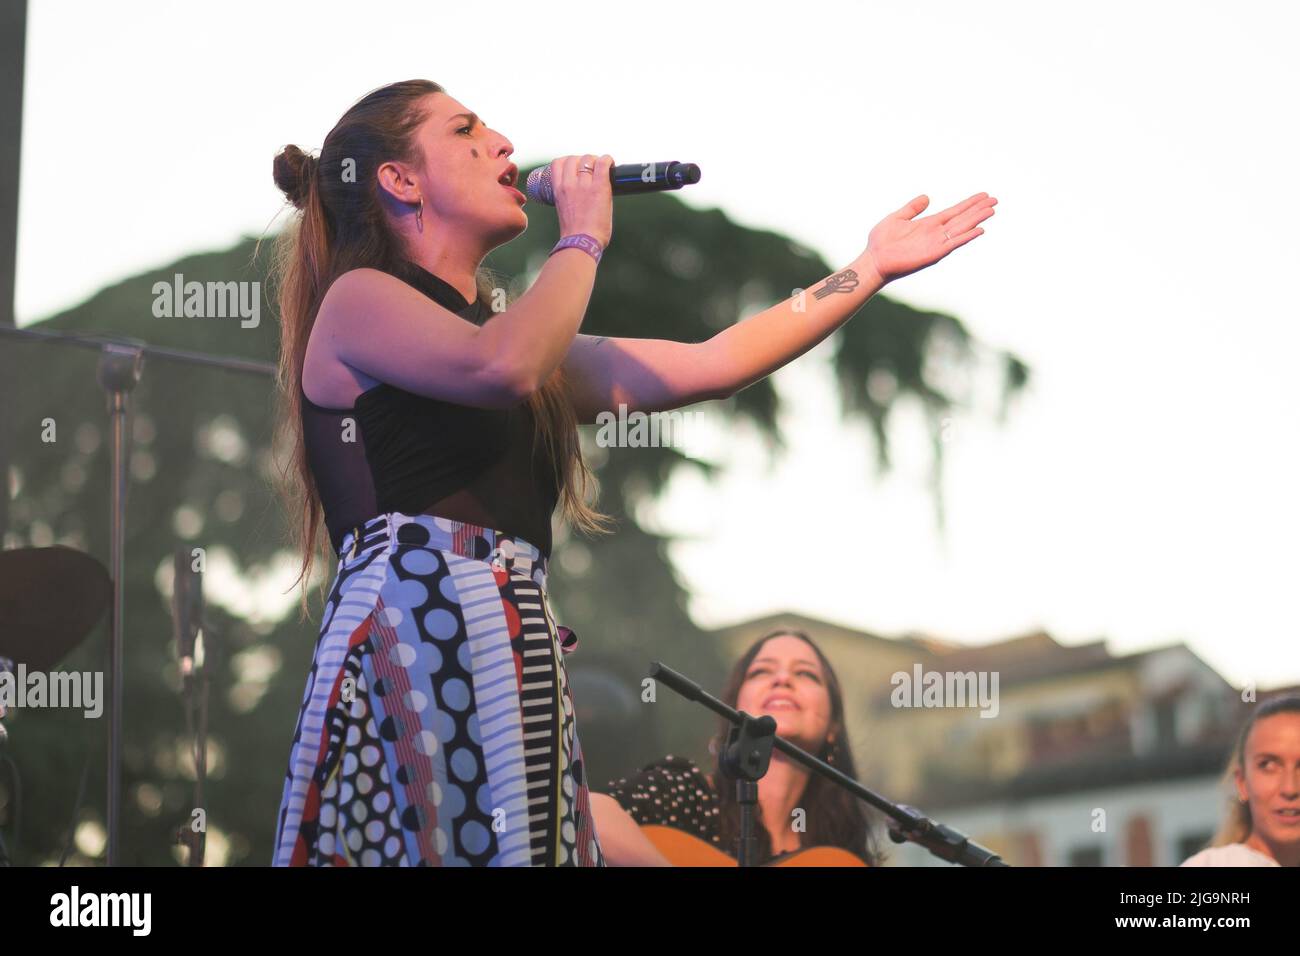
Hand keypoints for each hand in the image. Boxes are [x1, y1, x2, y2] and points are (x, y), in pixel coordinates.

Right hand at [552, 154, 614, 248]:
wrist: (581, 242)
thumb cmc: (575, 234)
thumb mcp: (564, 211)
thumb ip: (570, 200)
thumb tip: (583, 199)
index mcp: (558, 190)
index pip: (558, 163)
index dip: (568, 161)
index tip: (576, 167)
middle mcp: (569, 184)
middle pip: (573, 158)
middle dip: (583, 160)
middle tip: (593, 169)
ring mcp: (584, 185)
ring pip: (588, 159)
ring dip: (596, 161)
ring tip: (602, 169)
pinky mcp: (599, 187)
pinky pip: (603, 163)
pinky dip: (608, 160)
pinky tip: (611, 163)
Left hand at [862, 192, 996, 283]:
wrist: (874, 260)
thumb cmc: (881, 242)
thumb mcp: (897, 217)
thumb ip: (912, 208)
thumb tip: (926, 197)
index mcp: (929, 224)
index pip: (955, 211)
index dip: (969, 203)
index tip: (983, 195)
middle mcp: (936, 233)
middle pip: (962, 218)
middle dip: (978, 209)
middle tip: (995, 200)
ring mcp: (936, 243)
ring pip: (962, 228)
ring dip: (977, 219)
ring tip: (991, 210)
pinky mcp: (934, 253)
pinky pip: (954, 243)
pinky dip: (967, 236)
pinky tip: (980, 230)